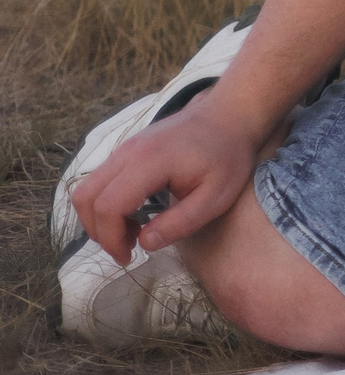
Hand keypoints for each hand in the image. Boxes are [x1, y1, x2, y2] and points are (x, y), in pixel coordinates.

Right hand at [69, 98, 260, 264]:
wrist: (227, 116)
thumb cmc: (227, 156)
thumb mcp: (216, 196)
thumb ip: (181, 222)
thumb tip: (145, 243)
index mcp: (149, 162)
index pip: (109, 206)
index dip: (111, 238)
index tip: (129, 258)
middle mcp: (127, 152)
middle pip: (86, 198)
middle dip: (99, 231)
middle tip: (127, 249)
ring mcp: (123, 148)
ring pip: (87, 189)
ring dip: (99, 218)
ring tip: (131, 234)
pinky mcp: (125, 150)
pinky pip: (99, 181)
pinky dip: (104, 204)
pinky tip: (134, 215)